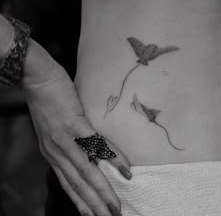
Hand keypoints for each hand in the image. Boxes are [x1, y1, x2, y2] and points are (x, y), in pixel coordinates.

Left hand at [23, 62, 130, 215]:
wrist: (37, 77)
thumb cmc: (47, 101)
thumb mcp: (51, 129)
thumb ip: (65, 143)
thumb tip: (85, 152)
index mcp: (52, 153)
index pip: (67, 184)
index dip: (80, 203)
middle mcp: (56, 151)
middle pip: (77, 185)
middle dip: (93, 206)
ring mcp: (64, 138)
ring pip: (85, 171)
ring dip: (102, 191)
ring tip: (115, 206)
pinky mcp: (74, 122)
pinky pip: (95, 144)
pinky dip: (111, 158)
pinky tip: (124, 169)